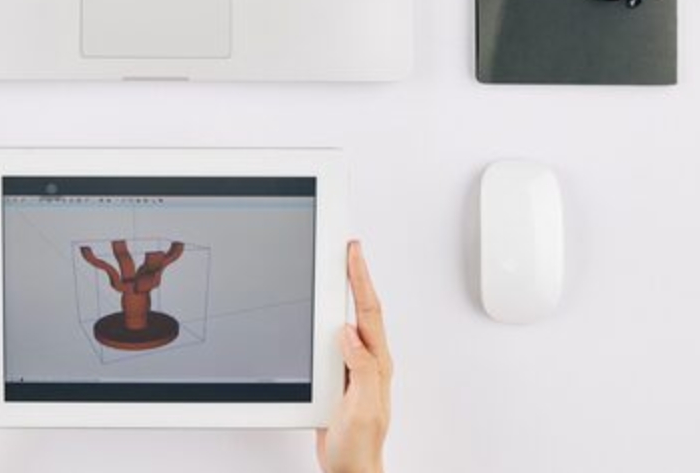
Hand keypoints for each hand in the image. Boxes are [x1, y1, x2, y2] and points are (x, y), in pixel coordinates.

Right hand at [317, 241, 392, 472]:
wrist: (350, 471)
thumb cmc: (358, 448)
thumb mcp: (362, 408)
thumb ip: (360, 369)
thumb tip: (348, 333)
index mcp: (376, 365)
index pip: (368, 312)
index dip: (360, 279)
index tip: (353, 252)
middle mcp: (368, 363)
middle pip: (362, 309)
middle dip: (355, 276)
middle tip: (347, 249)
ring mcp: (354, 370)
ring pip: (349, 322)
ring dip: (344, 294)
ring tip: (338, 268)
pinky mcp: (339, 379)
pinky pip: (335, 341)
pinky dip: (328, 319)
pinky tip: (322, 313)